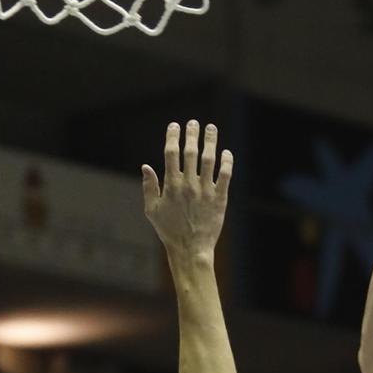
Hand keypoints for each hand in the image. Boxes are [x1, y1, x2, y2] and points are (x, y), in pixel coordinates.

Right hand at [142, 120, 232, 259]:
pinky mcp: (220, 199)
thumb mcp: (152, 210)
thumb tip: (146, 166)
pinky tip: (226, 152)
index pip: (171, 153)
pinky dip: (226, 162)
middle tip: (194, 123)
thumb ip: (149, 187)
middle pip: (191, 152)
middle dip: (192, 134)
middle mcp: (189, 185)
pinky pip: (225, 175)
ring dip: (210, 142)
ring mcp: (206, 191)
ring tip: (211, 129)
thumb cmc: (169, 231)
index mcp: (171, 185)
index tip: (174, 126)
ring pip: (209, 160)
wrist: (191, 249)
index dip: (173, 137)